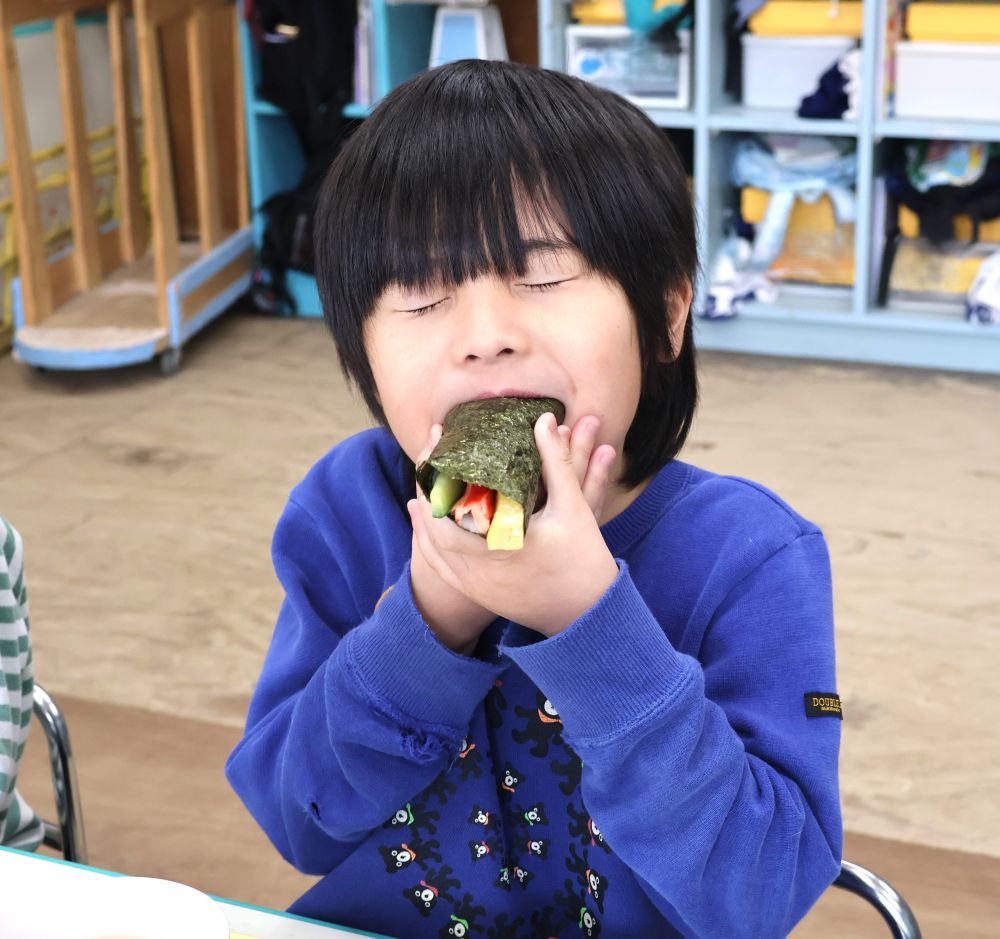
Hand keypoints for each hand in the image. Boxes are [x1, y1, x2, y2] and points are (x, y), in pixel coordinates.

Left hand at [407, 413, 619, 636]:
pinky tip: (429, 527)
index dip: (436, 467)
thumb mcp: (573, 507)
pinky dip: (433, 544)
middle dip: (426, 487)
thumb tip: (545, 421)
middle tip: (428, 457)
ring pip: (433, 549)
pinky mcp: (481, 596)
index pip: (447, 502)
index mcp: (497, 545)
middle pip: (432, 524)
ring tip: (421, 488)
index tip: (436, 439)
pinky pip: (444, 569)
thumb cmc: (584, 560)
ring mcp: (476, 587)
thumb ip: (557, 461)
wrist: (591, 614)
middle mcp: (478, 569)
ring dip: (425, 516)